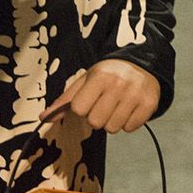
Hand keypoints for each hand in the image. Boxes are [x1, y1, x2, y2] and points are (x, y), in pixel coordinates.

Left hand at [45, 59, 161, 132]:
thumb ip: (65, 100)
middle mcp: (119, 85)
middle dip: (97, 117)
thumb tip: (43, 118)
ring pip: (113, 128)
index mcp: (100, 77)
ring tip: (117, 107)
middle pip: (96, 122)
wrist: (142, 63)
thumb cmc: (109, 74)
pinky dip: (128, 123)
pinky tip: (129, 109)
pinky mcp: (150, 104)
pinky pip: (130, 128)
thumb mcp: (86, 80)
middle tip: (104, 105)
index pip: (79, 109)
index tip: (90, 100)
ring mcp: (135, 95)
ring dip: (112, 121)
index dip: (82, 108)